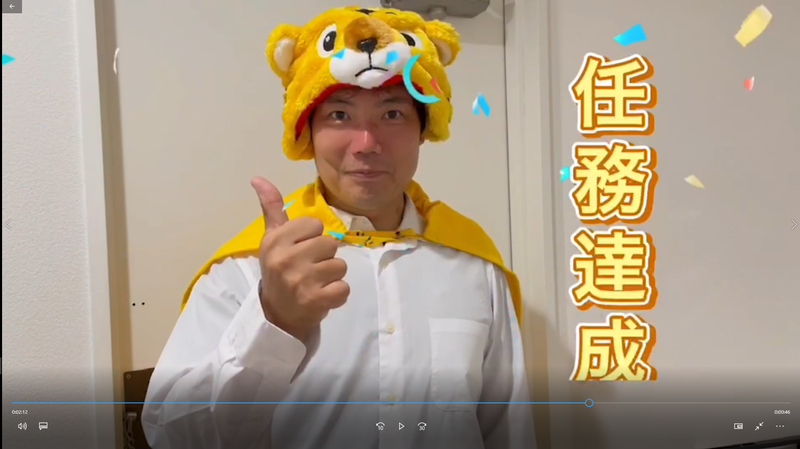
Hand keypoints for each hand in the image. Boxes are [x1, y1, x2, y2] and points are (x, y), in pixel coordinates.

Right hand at [251, 176, 349, 341]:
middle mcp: (286, 259)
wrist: (278, 315)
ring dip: (332, 277)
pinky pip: (344, 288)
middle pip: (330, 244)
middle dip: (324, 257)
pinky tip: (322, 297)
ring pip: (340, 266)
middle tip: (308, 270)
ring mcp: (301, 281)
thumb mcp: (272, 239)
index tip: (300, 251)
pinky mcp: (315, 301)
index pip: (315, 225)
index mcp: (276, 240)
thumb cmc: (279, 271)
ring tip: (316, 284)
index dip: (313, 238)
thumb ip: (271, 208)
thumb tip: (258, 178)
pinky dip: (338, 294)